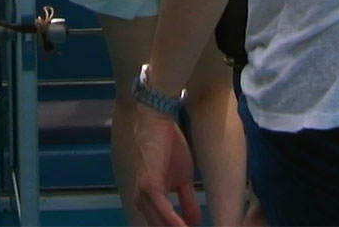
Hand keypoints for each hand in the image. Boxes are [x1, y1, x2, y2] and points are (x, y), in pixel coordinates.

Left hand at [131, 107, 199, 226]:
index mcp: (149, 202)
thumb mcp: (183, 180)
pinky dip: (176, 222)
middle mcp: (142, 202)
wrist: (158, 122)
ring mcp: (144, 195)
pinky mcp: (149, 187)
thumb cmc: (169, 146)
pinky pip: (163, 212)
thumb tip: (195, 224)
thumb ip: (187, 203)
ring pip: (161, 225)